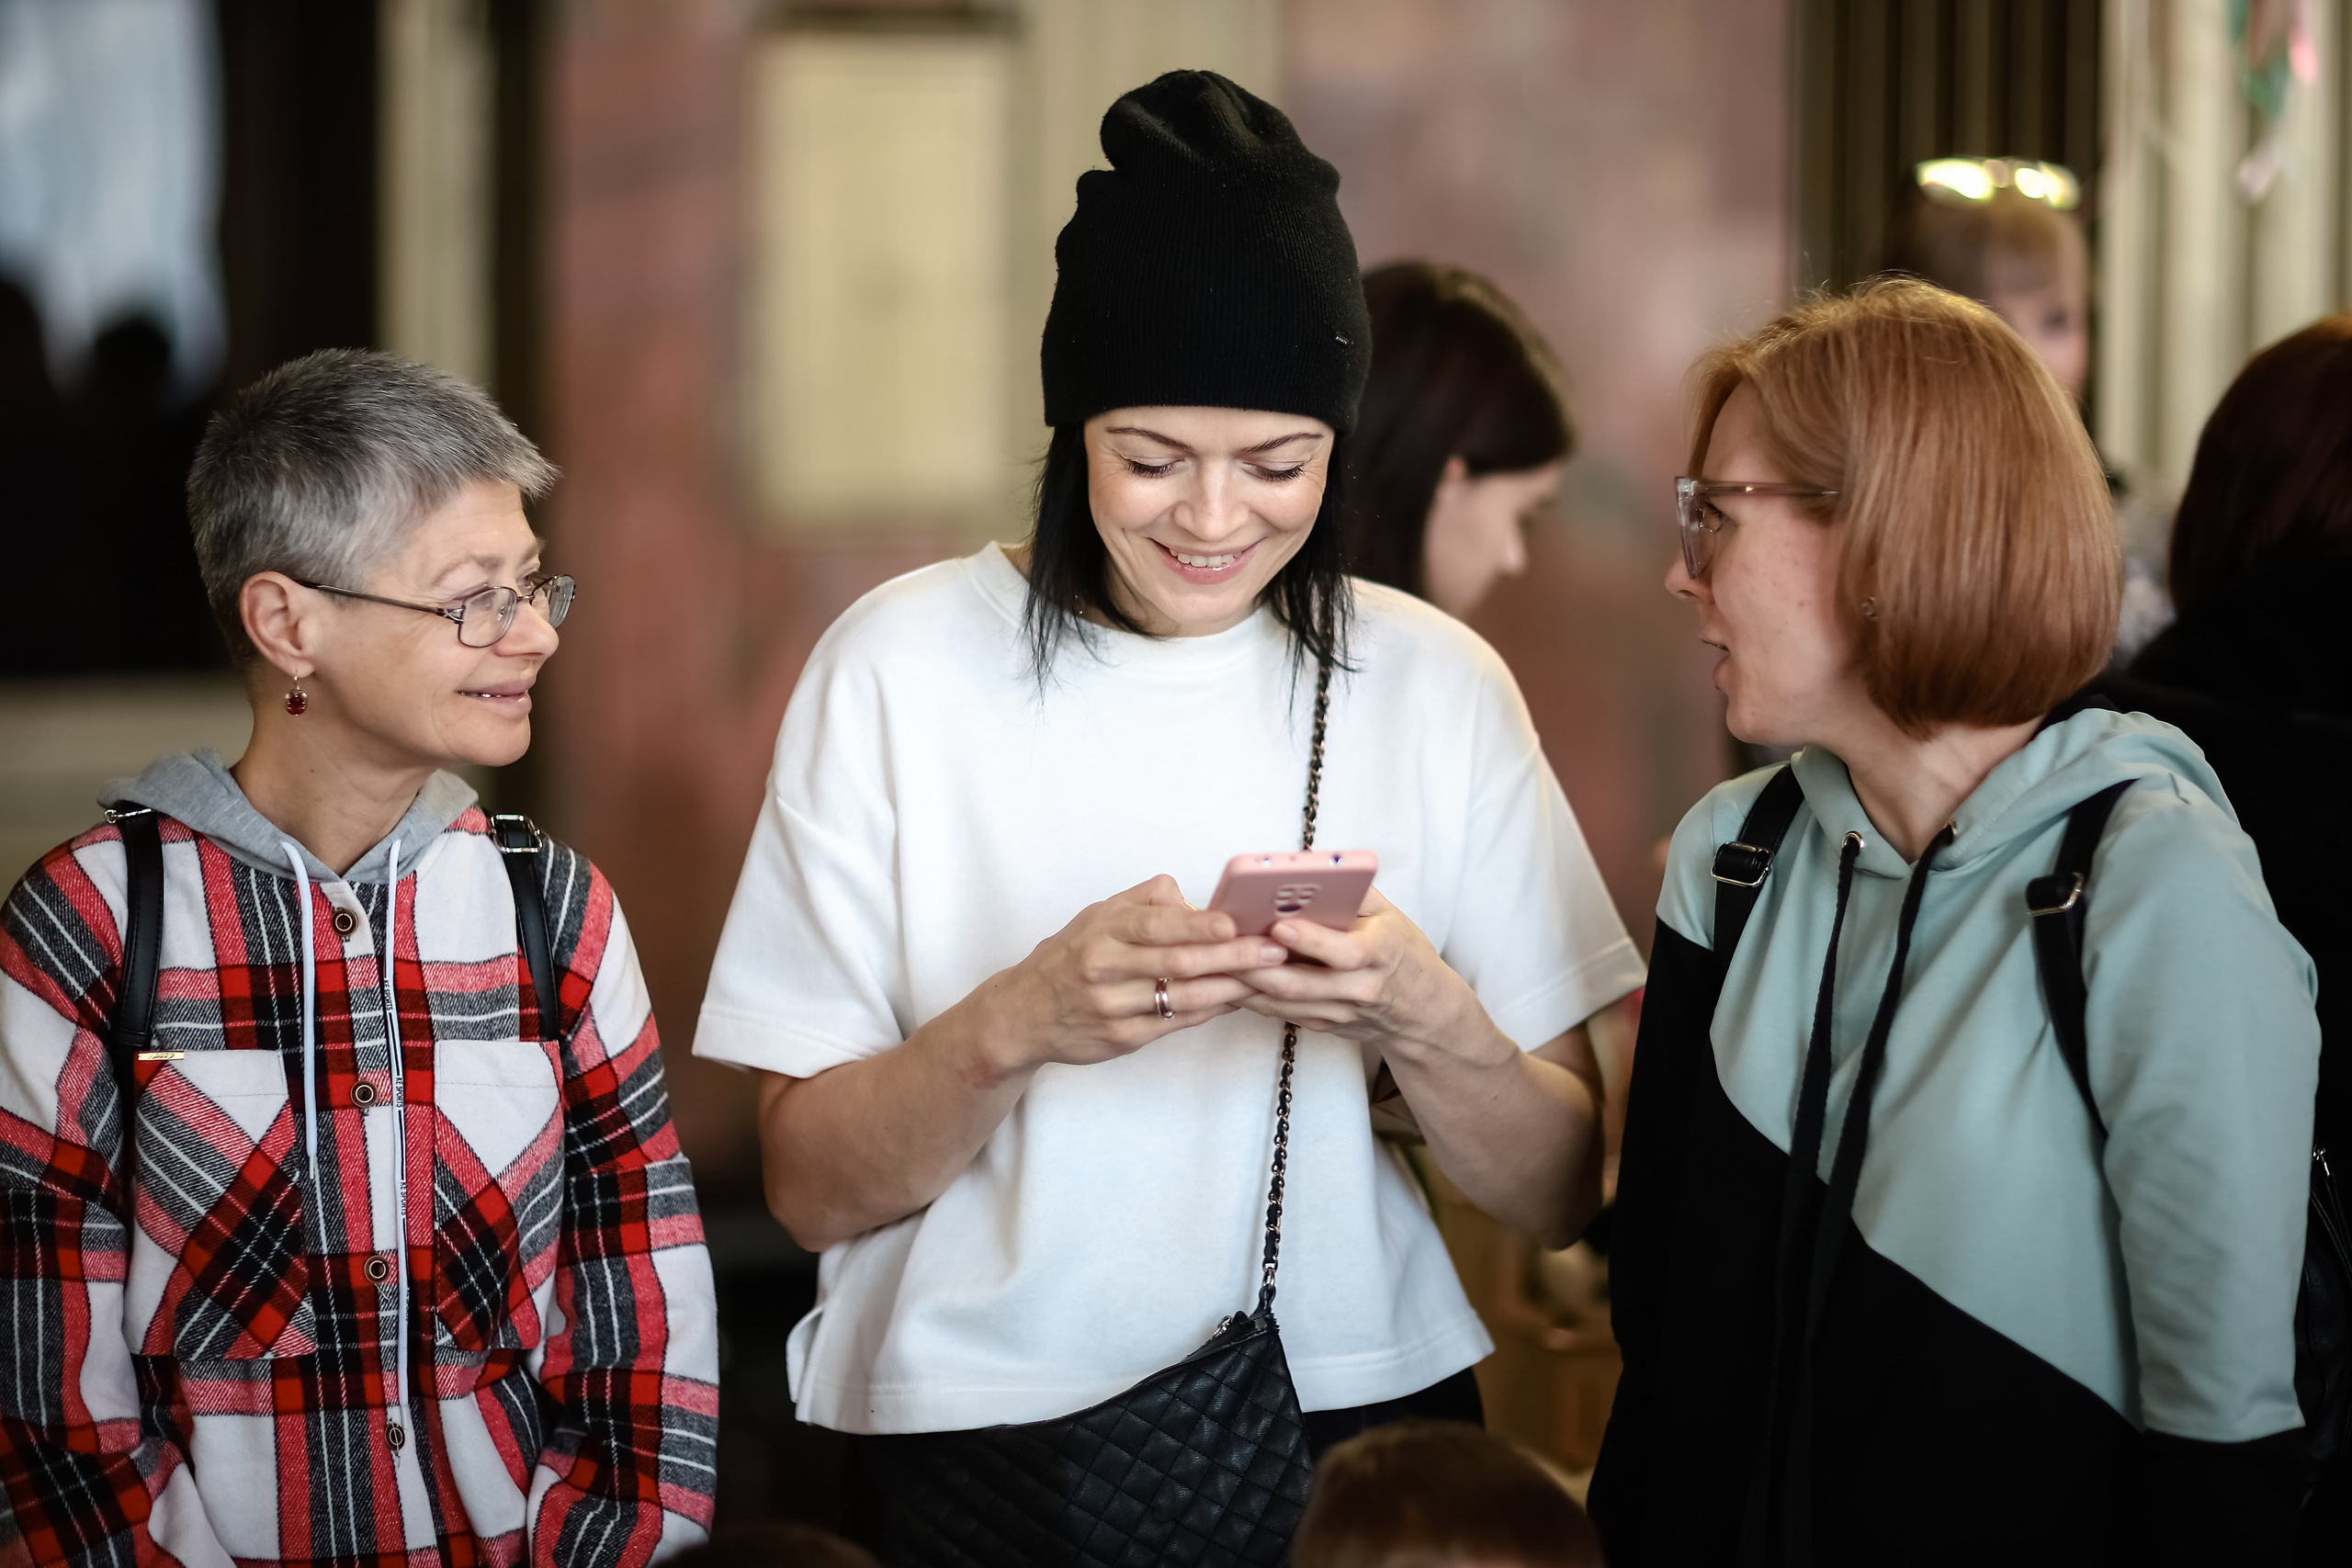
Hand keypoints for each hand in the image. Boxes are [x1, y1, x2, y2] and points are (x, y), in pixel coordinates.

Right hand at [977, 876, 1287, 1075]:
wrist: (1024, 1014)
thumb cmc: (1069, 957)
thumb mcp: (1096, 915)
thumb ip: (1143, 902)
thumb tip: (1193, 897)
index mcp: (1101, 932)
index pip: (1154, 926)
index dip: (1196, 925)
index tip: (1233, 922)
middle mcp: (1105, 969)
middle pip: (1177, 963)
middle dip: (1231, 956)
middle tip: (1272, 950)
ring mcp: (1113, 1008)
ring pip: (1182, 998)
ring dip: (1230, 987)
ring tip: (1267, 975)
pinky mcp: (1123, 1039)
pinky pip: (1176, 1023)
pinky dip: (1210, 1010)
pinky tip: (1236, 998)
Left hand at [1228, 887, 1508, 1068]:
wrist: (1422, 1010)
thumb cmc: (1402, 951)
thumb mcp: (1390, 914)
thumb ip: (1355, 891)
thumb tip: (1315, 867)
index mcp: (1382, 954)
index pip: (1345, 952)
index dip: (1311, 940)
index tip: (1279, 925)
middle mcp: (1361, 989)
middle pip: (1303, 983)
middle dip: (1260, 965)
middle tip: (1226, 945)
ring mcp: (1341, 1012)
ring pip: (1285, 1002)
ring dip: (1247, 984)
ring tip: (1215, 962)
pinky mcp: (1324, 1025)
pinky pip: (1281, 1013)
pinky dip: (1252, 997)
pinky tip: (1227, 979)